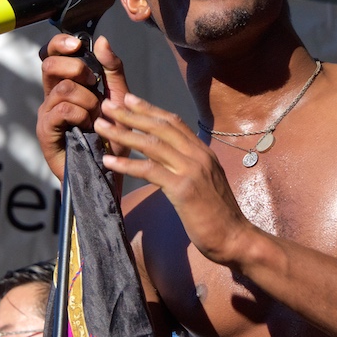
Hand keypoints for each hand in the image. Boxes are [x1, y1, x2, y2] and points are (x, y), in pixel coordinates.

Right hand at [37, 34, 131, 179]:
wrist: (110, 172)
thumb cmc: (112, 137)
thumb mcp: (119, 99)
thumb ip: (112, 71)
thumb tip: (101, 40)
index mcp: (68, 84)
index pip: (53, 54)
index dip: (60, 44)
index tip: (77, 44)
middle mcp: (53, 96)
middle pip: (49, 64)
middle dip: (75, 68)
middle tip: (94, 84)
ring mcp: (47, 113)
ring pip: (62, 88)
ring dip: (87, 99)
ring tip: (96, 115)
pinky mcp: (45, 132)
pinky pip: (61, 110)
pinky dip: (80, 114)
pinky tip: (88, 125)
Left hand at [94, 94, 254, 266]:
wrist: (235, 237)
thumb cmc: (218, 214)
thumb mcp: (206, 181)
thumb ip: (189, 166)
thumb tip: (168, 160)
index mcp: (203, 152)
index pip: (174, 122)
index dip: (150, 109)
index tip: (129, 99)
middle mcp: (198, 155)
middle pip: (161, 127)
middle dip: (131, 114)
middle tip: (108, 105)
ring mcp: (192, 170)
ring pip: (152, 144)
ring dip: (123, 133)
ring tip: (102, 127)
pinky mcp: (183, 189)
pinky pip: (150, 170)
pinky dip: (127, 164)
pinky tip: (109, 161)